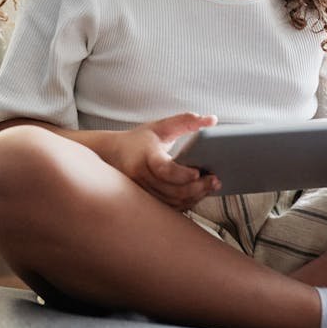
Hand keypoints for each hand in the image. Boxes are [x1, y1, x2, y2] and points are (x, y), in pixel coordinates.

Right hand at [105, 113, 220, 211]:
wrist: (112, 154)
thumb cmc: (139, 140)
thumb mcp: (161, 127)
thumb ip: (186, 121)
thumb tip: (212, 119)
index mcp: (145, 156)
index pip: (165, 170)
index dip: (183, 174)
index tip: (198, 171)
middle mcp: (141, 177)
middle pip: (173, 190)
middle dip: (197, 188)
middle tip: (215, 181)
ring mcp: (142, 192)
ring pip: (172, 202)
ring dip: (194, 197)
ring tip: (210, 186)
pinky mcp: (145, 201)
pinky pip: (169, 208)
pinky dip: (186, 203)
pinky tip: (197, 194)